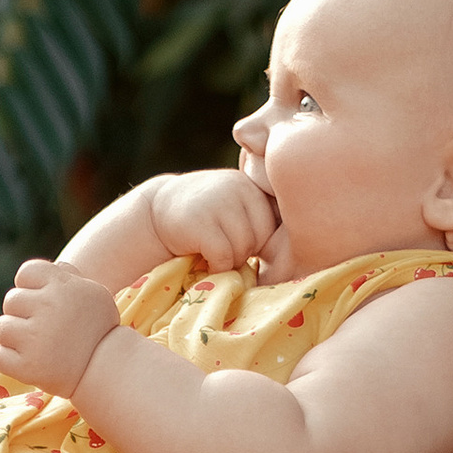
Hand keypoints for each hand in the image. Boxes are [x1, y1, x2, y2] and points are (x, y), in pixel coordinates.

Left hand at [0, 257, 122, 401]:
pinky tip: (30, 362)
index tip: (42, 304)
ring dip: (14, 337)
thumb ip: (70, 277)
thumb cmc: (99, 330)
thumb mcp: (93, 294)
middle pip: (11, 300)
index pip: (26, 273)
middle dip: (22, 314)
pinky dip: (8, 360)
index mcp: (63, 285)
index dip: (30, 288)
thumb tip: (53, 267)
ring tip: (37, 346)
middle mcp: (48, 307)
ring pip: (2, 328)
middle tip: (43, 329)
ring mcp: (36, 337)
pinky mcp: (27, 366)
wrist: (108, 371)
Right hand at [154, 166, 273, 269]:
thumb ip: (259, 213)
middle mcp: (238, 188)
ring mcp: (218, 204)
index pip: (273, 226)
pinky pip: (223, 257)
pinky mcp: (200, 224)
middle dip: (245, 252)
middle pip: (260, 239)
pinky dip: (215, 266)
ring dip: (230, 261)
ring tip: (214, 254)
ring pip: (243, 249)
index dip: (257, 241)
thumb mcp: (234, 202)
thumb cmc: (204, 214)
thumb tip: (296, 239)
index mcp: (251, 185)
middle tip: (224, 249)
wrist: (157, 210)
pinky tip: (204, 260)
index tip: (237, 241)